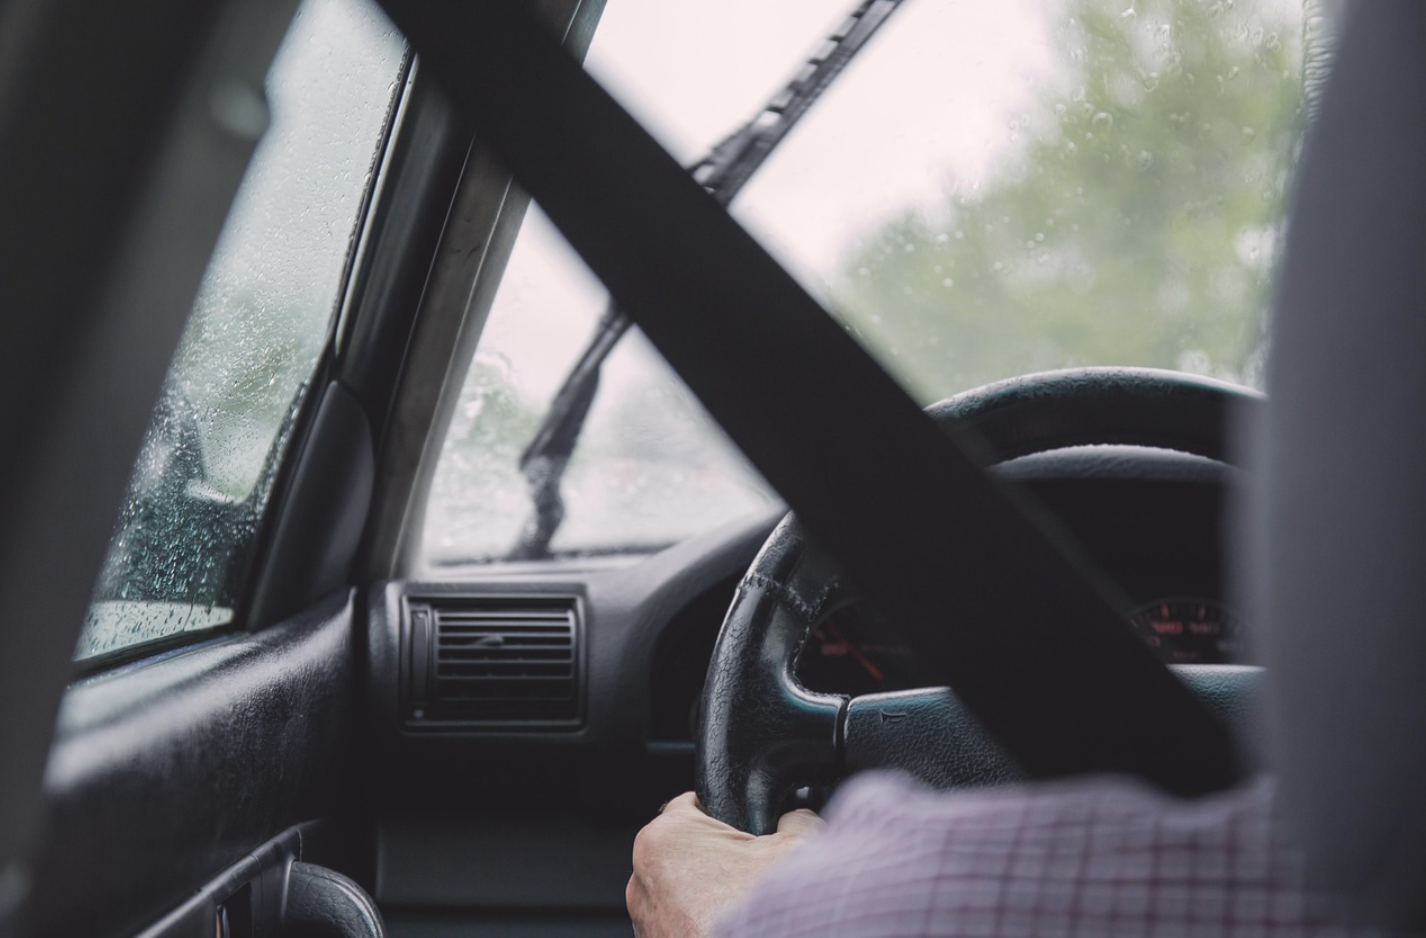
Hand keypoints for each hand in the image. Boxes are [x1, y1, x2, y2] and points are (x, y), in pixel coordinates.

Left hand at [627, 792, 822, 937]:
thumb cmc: (768, 914)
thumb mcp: (798, 846)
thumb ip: (794, 819)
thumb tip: (796, 817)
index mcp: (666, 838)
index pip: (691, 805)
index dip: (726, 815)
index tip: (746, 829)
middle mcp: (642, 880)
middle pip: (686, 854)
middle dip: (719, 862)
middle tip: (754, 877)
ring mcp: (645, 924)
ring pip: (681, 895)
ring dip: (710, 900)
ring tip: (747, 911)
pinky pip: (680, 928)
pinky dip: (703, 929)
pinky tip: (736, 934)